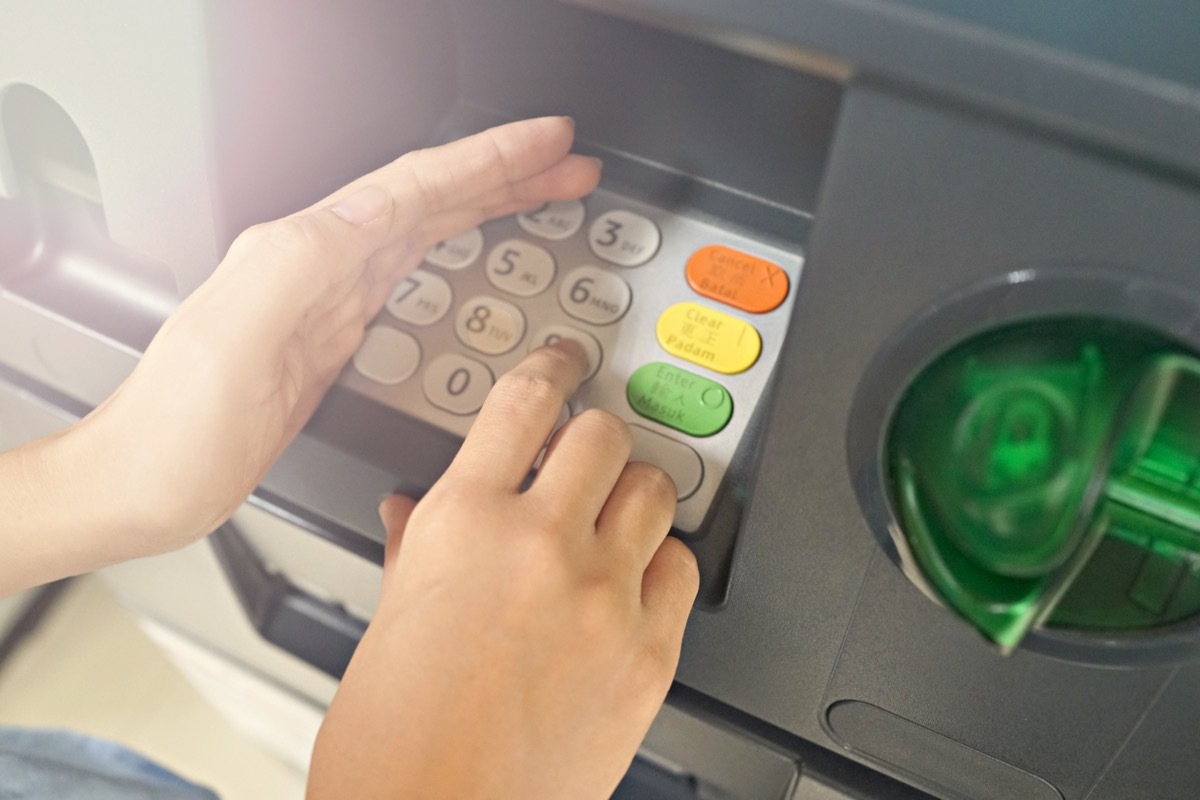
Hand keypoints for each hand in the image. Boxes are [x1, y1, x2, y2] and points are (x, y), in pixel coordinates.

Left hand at [0, 117, 599, 593]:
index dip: (489, 159)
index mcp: (303, 252)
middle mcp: (319, 267)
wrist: (143, 484)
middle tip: (570, 167)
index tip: (549, 142)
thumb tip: (379, 208)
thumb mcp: (235, 333)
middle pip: (432, 201)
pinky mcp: (336, 342)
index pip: (414, 185)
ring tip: (546, 196)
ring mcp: (330, 303)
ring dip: (492, 210)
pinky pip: (417, 282)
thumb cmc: (176, 425)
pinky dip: (461, 260)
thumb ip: (304, 261)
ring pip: (430, 235)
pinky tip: (479, 264)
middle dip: (508, 177)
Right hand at [307, 343, 700, 799]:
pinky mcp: (649, 654)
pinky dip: (664, 563)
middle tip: (584, 459)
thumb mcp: (386, 626)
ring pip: (655, 490)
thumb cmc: (390, 744)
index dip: (552, 365)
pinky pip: (683, 568)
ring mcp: (603, 596)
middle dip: (593, 440)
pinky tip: (637, 582)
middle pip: (603, 435)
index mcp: (462, 522)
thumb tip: (409, 511)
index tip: (565, 361)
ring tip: (614, 518)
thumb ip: (412, 551)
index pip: (524, 401)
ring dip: (634, 494)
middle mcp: (540, 544)